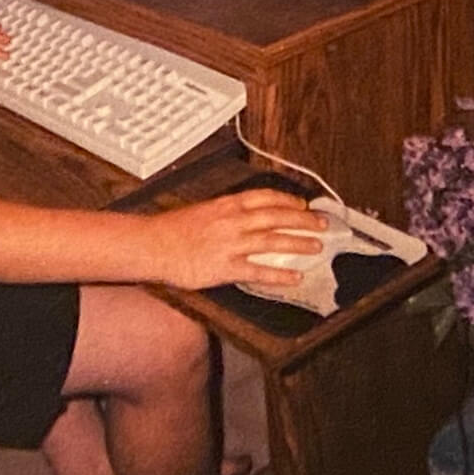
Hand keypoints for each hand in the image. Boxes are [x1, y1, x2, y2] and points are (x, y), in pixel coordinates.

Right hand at [143, 189, 326, 290]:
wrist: (152, 245)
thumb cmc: (171, 229)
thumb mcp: (202, 210)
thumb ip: (225, 212)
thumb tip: (245, 215)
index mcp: (227, 204)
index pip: (266, 197)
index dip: (289, 199)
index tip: (303, 203)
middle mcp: (233, 221)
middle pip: (276, 216)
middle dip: (303, 219)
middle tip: (322, 223)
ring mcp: (231, 244)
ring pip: (273, 240)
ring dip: (298, 242)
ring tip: (317, 246)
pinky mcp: (225, 267)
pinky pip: (258, 271)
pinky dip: (279, 274)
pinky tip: (295, 277)